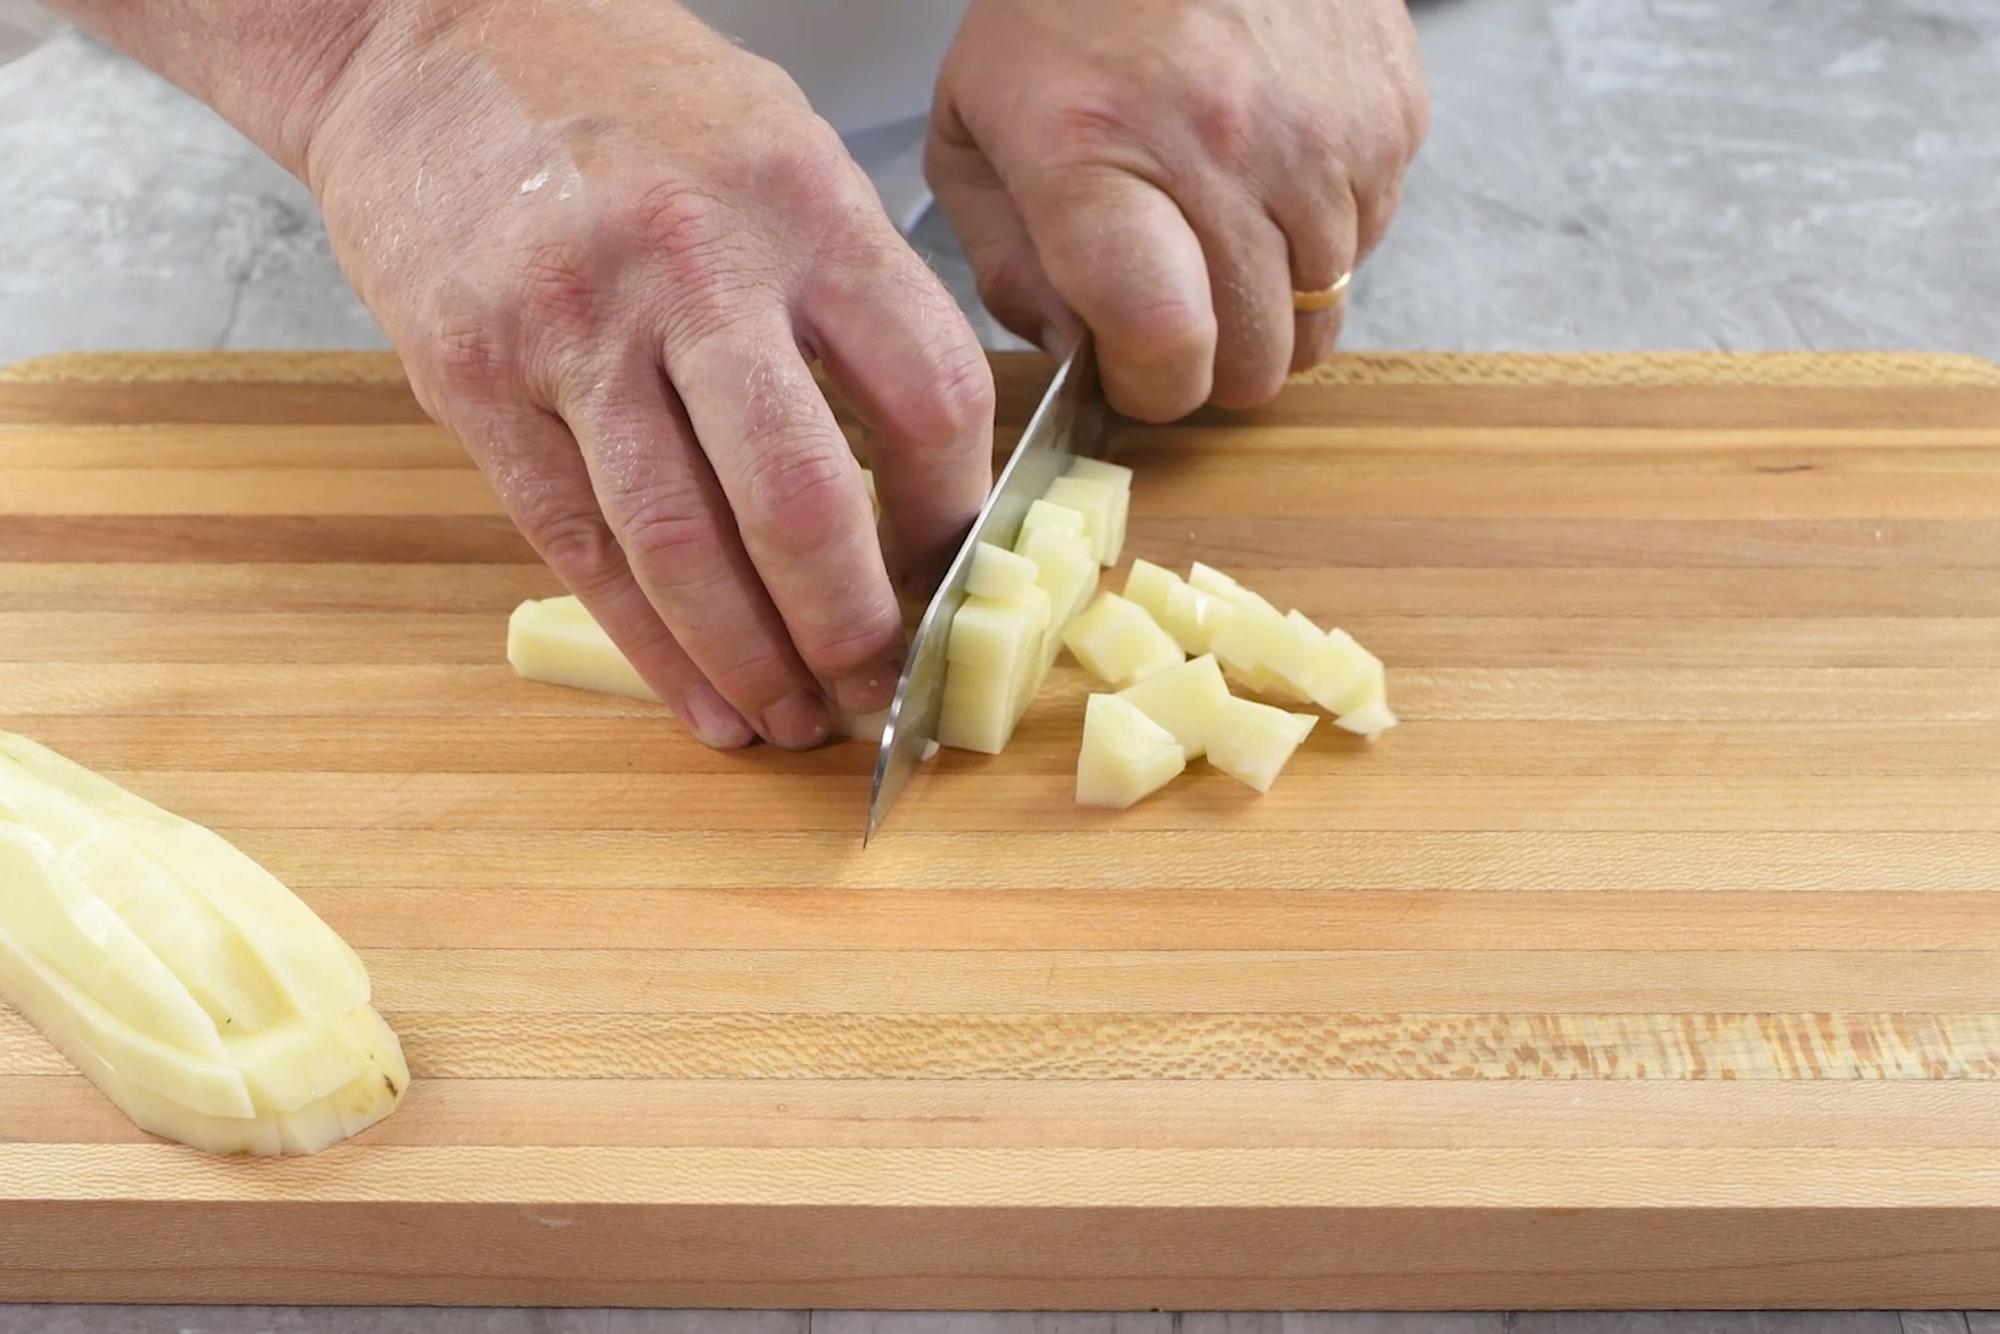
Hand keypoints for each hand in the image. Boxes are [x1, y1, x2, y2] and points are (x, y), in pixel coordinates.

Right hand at [306, 2, 994, 747]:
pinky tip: (696, 696)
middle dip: (852, 625)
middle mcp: (691, 270)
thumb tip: (932, 463)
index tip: (949, 573)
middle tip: (878, 690)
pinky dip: (647, 643)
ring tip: (792, 723)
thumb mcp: (783, 148)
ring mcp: (572, 331)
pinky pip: (577, 546)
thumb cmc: (630, 99)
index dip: (952, 515)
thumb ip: (859, 292)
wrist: (426, 36)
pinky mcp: (476, 382)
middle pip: (802, 498)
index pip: (925, 397)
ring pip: (680, 547)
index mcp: (800, 207)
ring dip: (750, 661)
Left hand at [927, 0, 1426, 419]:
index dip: (1151, 389)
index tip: (1129, 371)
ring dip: (1270, 302)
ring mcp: (1320, 131)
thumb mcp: (973, 133)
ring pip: (1321, 314)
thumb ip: (1008, 267)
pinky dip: (1320, 235)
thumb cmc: (1064, 12)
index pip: (1166, 342)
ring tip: (1216, 227)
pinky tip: (1267, 174)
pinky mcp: (1389, 113)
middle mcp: (1220, 145)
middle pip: (1256, 358)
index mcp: (1095, 153)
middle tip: (1172, 310)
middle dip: (1210, 363)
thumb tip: (1077, 356)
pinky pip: (1369, 240)